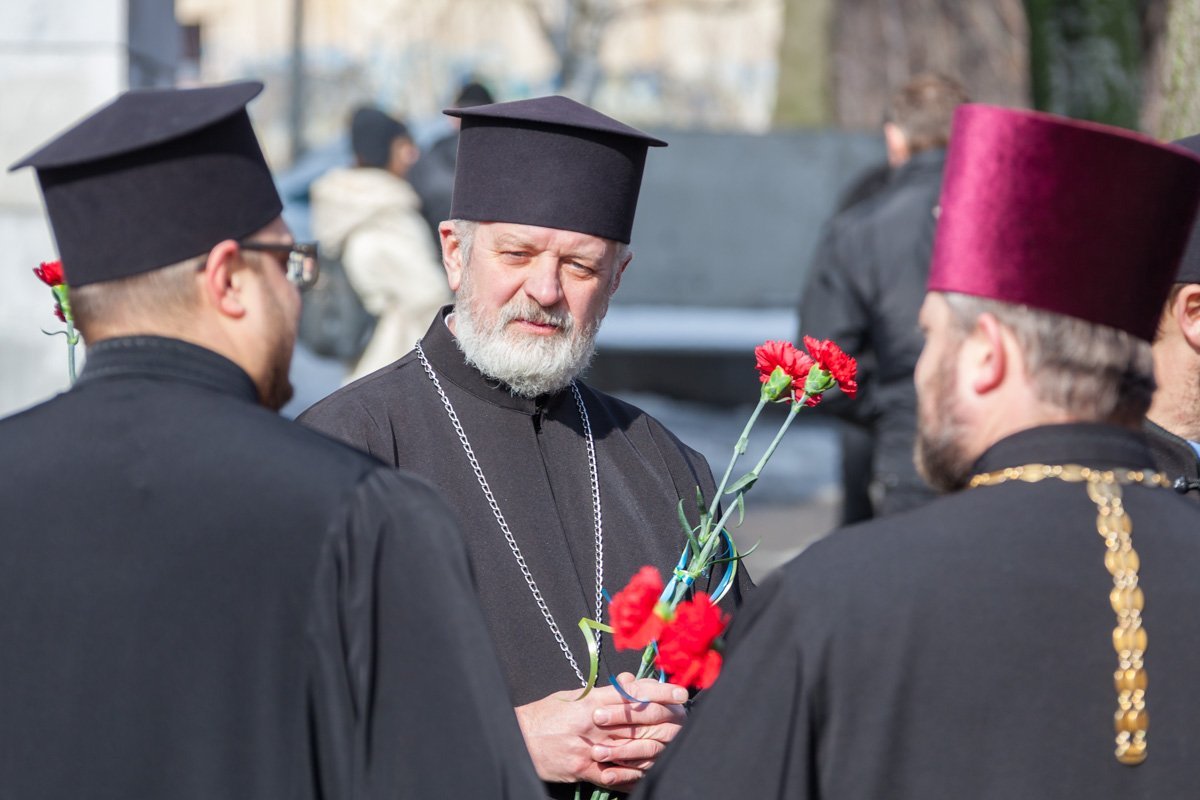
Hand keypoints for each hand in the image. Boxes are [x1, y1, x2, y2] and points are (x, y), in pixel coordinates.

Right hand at [514, 672, 687, 790]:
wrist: (518, 738)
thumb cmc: (546, 715)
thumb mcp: (572, 696)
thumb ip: (602, 691)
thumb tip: (627, 682)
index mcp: (591, 701)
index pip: (632, 693)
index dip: (659, 691)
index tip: (680, 692)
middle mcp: (594, 723)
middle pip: (637, 720)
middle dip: (665, 717)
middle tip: (687, 715)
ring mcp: (589, 748)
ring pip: (631, 748)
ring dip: (655, 748)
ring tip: (676, 746)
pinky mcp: (583, 769)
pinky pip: (614, 775)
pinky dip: (632, 777)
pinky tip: (647, 776)